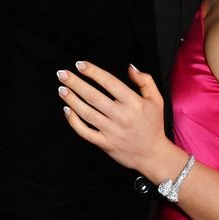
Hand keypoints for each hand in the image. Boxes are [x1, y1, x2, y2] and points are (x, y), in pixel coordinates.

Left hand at [57, 61, 170, 177]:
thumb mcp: (156, 100)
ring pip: (87, 113)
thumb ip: (145, 81)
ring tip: (62, 89)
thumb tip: (130, 67)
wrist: (153, 155)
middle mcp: (122, 116)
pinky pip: (86, 132)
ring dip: (72, 100)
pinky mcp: (106, 144)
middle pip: (94, 96)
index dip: (93, 72)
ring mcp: (112, 131)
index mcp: (134, 103)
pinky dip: (74, 122)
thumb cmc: (153, 125)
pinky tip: (66, 110)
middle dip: (76, 83)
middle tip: (62, 74)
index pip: (110, 82)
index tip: (80, 65)